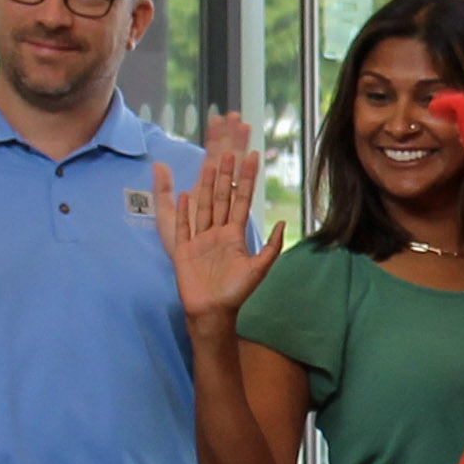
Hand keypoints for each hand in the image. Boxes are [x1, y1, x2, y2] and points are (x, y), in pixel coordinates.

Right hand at [154, 114, 286, 330]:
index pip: (241, 201)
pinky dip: (183, 212)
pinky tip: (184, 195)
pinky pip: (182, 227)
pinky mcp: (183, 250)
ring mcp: (199, 239)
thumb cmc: (236, 292)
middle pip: (222, 198)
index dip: (247, 180)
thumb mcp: (258, 269)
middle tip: (230, 152)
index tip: (252, 159)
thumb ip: (271, 247)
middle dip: (226, 176)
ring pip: (203, 207)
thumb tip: (281, 222)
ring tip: (209, 165)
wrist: (213, 311)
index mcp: (234, 235)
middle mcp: (217, 233)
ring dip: (206, 187)